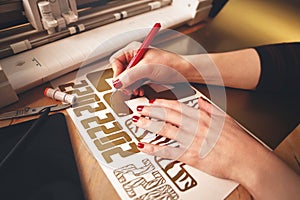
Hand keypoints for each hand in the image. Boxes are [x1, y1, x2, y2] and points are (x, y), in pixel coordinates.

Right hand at [109, 42, 195, 93]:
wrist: (184, 72)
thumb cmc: (170, 63)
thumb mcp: (147, 68)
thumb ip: (130, 75)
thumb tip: (117, 82)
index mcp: (134, 50)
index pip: (116, 61)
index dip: (117, 72)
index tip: (120, 82)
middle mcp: (136, 59)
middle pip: (120, 72)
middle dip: (124, 82)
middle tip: (128, 88)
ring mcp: (140, 69)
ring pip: (127, 80)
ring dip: (130, 87)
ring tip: (135, 90)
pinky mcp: (145, 77)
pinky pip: (134, 84)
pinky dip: (135, 89)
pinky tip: (140, 91)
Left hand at [132, 97, 270, 180]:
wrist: (248, 160)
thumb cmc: (240, 142)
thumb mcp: (226, 119)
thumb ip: (211, 109)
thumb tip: (200, 102)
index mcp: (203, 117)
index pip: (177, 106)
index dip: (162, 103)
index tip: (152, 101)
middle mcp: (195, 126)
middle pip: (168, 115)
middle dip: (151, 110)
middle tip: (139, 108)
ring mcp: (192, 140)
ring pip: (165, 130)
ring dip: (149, 125)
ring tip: (137, 121)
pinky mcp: (191, 156)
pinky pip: (168, 151)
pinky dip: (155, 148)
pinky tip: (144, 146)